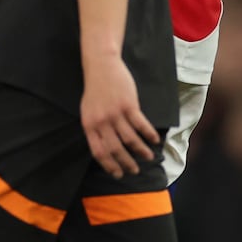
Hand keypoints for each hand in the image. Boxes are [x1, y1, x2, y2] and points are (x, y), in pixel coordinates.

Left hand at [80, 54, 158, 177]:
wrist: (100, 67)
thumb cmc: (95, 90)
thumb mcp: (87, 110)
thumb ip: (94, 128)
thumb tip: (104, 149)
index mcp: (89, 124)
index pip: (98, 151)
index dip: (109, 165)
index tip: (118, 174)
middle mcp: (101, 121)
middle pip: (115, 149)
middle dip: (126, 163)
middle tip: (135, 170)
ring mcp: (115, 113)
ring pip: (130, 139)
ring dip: (141, 151)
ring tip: (148, 157)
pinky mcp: (128, 105)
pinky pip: (141, 125)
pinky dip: (149, 135)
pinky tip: (154, 141)